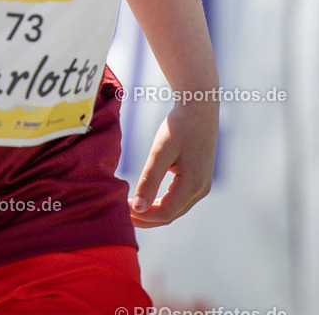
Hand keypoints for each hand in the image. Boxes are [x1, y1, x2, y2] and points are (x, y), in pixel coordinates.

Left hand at [130, 98, 218, 226]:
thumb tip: (138, 208)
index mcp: (193, 185)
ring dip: (153, 212)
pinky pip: (179, 200)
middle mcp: (200, 190)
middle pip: (170, 215)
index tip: (121, 210)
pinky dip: (161, 203)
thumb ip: (149, 180)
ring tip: (130, 209)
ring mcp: (202, 186)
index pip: (164, 213)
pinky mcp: (199, 179)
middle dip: (145, 218)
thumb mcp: (160, 151)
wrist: (199, 107)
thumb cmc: (178, 126)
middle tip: (121, 213)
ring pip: (175, 210)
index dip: (142, 216)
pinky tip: (146, 199)